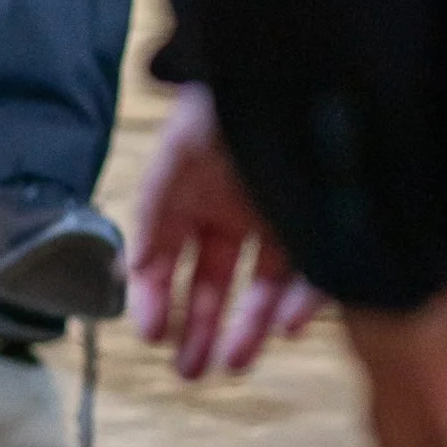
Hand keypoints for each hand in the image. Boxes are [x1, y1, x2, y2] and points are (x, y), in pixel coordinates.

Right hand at [130, 84, 321, 376]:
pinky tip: (284, 325)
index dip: (152, 297)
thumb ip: (152, 213)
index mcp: (189, 195)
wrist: (295, 76)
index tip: (149, 332)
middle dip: (196, 327)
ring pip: (260, 289)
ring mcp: (276, 221)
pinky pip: (311, 276)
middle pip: (210, 282)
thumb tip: (127, 268)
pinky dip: (299, 305)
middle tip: (188, 370)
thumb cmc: (225, 105)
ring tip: (232, 361)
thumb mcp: (175, 158)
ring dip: (244, 328)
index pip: (162, 257)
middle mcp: (231, 213)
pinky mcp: (319, 226)